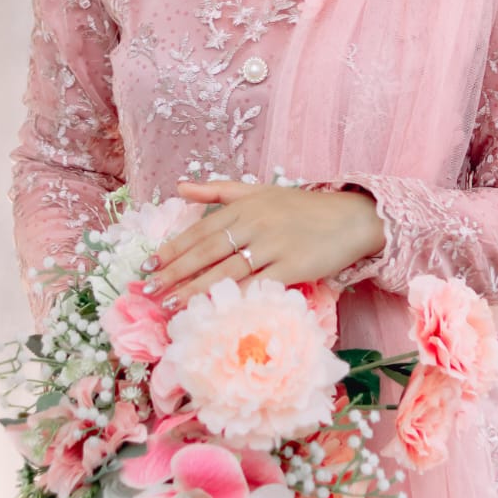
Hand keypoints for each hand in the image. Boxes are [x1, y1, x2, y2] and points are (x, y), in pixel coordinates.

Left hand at [146, 179, 385, 308]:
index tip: (148, 265)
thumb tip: (180, 187)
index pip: (200, 230)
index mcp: (244, 206)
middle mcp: (255, 224)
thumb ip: (219, 191)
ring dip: (195, 289)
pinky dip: (233, 298)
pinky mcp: (292, 267)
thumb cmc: (302, 207)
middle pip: (207, 252)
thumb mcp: (260, 191)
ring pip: (226, 271)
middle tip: (147, 290)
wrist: (350, 218)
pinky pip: (256, 286)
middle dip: (175, 272)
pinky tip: (213, 310)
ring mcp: (274, 246)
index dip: (172, 248)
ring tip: (169, 305)